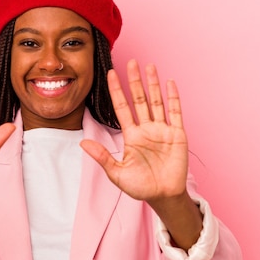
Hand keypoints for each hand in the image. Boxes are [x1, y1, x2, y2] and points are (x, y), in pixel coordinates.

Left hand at [80, 59, 188, 202]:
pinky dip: (173, 97)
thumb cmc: (140, 187)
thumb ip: (102, 157)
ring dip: (153, 84)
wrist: (163, 197)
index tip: (110, 74)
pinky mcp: (177, 134)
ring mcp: (162, 130)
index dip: (117, 91)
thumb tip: (82, 144)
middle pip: (139, 99)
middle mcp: (146, 129)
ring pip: (156, 101)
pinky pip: (175, 112)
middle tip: (131, 62)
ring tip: (149, 66)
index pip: (122, 108)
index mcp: (131, 136)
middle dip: (134, 81)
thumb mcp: (116, 173)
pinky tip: (169, 83)